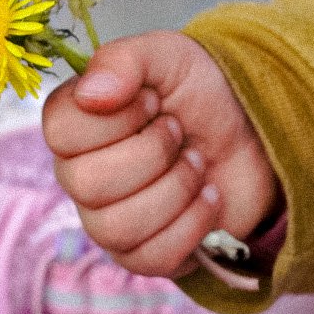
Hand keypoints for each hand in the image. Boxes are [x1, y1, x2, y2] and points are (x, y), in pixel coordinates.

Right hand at [42, 30, 281, 277]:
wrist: (254, 133)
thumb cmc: (203, 92)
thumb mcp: (170, 56)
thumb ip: (125, 59)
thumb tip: (92, 93)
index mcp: (77, 123)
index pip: (60, 131)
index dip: (114, 116)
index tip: (152, 101)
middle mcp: (82, 175)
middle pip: (88, 184)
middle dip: (153, 152)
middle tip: (180, 131)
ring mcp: (108, 220)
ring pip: (118, 227)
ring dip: (177, 186)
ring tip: (197, 162)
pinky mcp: (143, 253)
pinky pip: (152, 257)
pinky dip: (194, 221)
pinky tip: (208, 195)